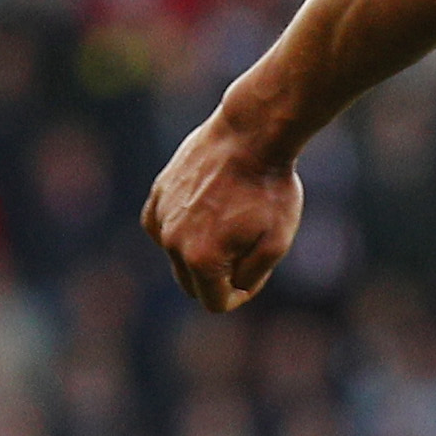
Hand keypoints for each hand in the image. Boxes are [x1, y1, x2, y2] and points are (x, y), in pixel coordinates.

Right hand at [140, 116, 301, 311]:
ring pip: (177, 256)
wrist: (251, 133)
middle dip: (218, 277)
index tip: (256, 274)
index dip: (241, 295)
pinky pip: (164, 228)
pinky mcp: (158, 196)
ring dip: (200, 250)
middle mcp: (173, 243)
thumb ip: (252, 277)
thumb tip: (233, 287)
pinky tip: (205, 211)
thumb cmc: (270, 188)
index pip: (216, 303)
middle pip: (192, 284)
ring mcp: (161, 217)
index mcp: (202, 261)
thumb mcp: (277, 242)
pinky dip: (182, 228)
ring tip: (231, 222)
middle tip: (246, 249)